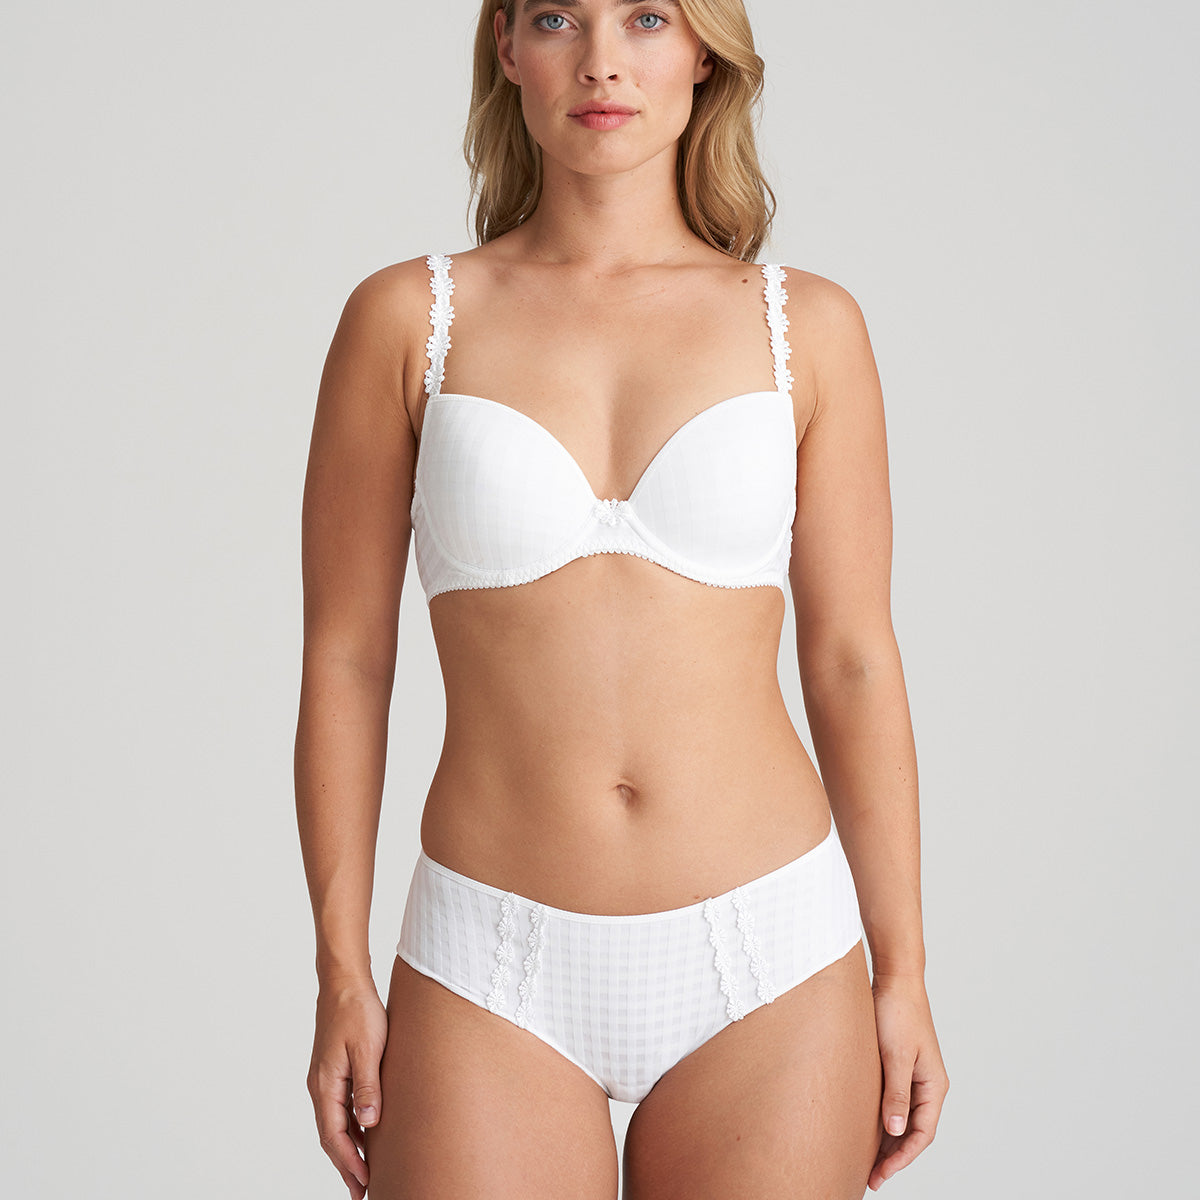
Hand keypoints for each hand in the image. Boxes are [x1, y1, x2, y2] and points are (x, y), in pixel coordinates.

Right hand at [306, 976, 388, 1199]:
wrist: (344, 983)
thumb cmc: (357, 1011)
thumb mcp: (368, 1049)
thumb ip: (368, 1087)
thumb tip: (369, 1124)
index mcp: (325, 1084)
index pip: (334, 1135)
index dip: (349, 1162)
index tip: (364, 1184)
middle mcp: (321, 1086)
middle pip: (331, 1136)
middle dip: (345, 1165)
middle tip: (362, 1193)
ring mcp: (326, 1079)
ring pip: (336, 1124)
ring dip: (348, 1149)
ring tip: (364, 1174)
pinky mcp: (335, 1071)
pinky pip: (341, 1108)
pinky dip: (351, 1128)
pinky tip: (365, 1136)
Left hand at [867, 974, 949, 1190]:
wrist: (894, 979)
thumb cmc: (897, 1013)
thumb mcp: (895, 1056)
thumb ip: (896, 1094)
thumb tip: (894, 1131)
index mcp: (933, 1085)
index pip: (922, 1134)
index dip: (902, 1157)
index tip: (882, 1174)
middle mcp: (927, 1084)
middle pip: (913, 1131)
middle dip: (894, 1156)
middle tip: (871, 1178)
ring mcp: (913, 1076)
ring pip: (902, 1119)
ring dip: (887, 1141)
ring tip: (866, 1162)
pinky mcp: (898, 1066)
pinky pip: (893, 1101)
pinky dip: (881, 1119)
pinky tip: (865, 1129)